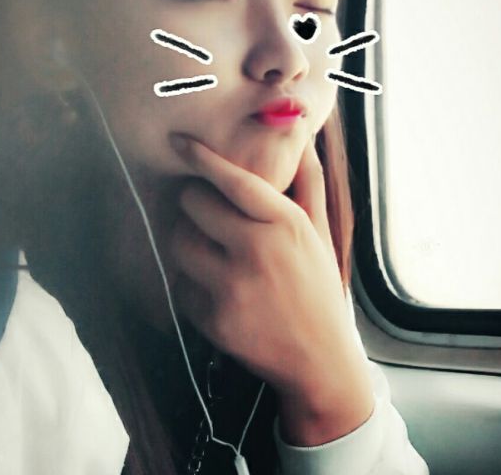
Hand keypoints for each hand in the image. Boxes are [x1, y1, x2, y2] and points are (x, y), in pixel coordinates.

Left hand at [168, 133, 373, 443]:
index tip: (179, 142)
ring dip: (187, 239)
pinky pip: (182, 285)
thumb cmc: (319, 288)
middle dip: (194, 202)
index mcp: (287, 224)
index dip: (201, 157)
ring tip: (207, 247)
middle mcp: (258, 250)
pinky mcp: (215, 319)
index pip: (234, 180)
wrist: (320, 360)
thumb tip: (303, 140)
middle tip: (204, 209)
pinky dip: (191, 282)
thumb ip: (310, 184)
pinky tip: (214, 287)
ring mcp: (233, 287)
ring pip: (179, 242)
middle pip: (194, 205)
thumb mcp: (321, 234)